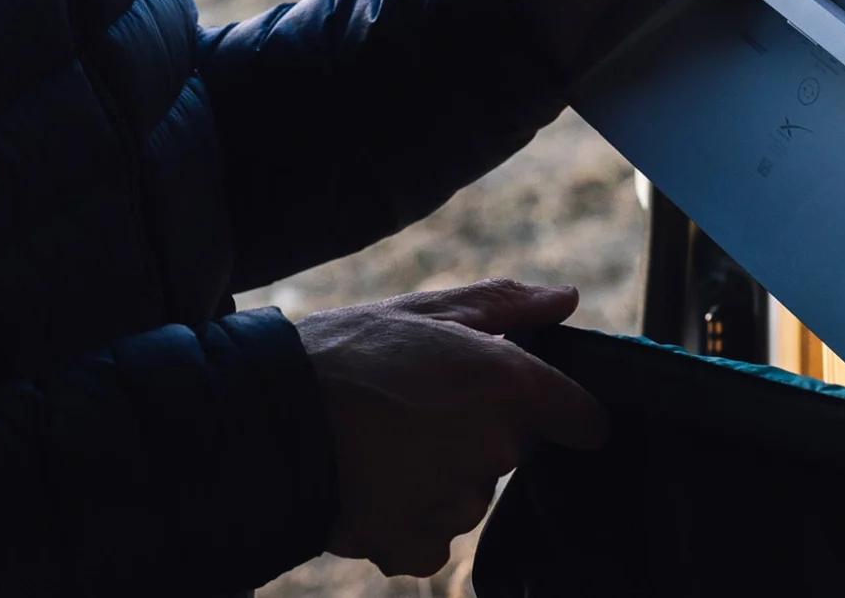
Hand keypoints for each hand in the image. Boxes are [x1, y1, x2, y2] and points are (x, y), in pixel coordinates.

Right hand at [297, 280, 607, 577]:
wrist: (262, 421)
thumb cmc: (342, 355)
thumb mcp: (424, 310)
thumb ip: (507, 305)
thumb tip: (567, 298)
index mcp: (508, 384)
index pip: (582, 417)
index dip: (565, 412)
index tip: (546, 411)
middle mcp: (494, 448)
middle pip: (512, 451)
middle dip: (479, 433)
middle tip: (417, 411)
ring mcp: (456, 503)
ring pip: (470, 496)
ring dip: (442, 480)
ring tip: (385, 448)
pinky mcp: (417, 546)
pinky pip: (434, 540)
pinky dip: (409, 523)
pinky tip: (372, 488)